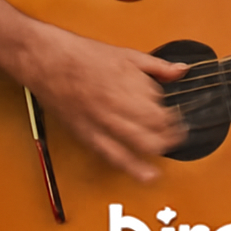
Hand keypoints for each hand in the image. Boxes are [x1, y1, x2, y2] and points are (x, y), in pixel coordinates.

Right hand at [20, 22, 187, 181]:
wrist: (48, 61)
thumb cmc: (84, 55)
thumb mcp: (128, 54)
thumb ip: (157, 66)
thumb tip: (182, 71)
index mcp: (131, 83)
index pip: (162, 105)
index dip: (172, 112)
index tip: (177, 114)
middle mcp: (119, 104)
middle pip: (157, 126)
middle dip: (172, 132)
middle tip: (178, 134)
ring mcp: (103, 121)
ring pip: (141, 142)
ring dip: (159, 147)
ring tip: (167, 149)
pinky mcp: (87, 134)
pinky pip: (113, 155)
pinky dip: (133, 168)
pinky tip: (147, 175)